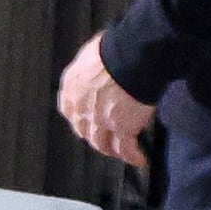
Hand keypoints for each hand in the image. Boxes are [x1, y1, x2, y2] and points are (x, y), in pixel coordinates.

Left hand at [57, 33, 157, 161]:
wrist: (129, 57)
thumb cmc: (113, 49)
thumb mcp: (91, 56)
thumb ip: (91, 68)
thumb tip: (99, 66)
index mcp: (71, 90)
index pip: (71, 112)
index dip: (81, 120)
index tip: (89, 122)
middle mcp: (80, 109)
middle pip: (85, 130)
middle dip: (95, 136)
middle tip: (105, 140)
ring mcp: (100, 121)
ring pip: (103, 143)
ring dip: (112, 150)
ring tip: (120, 152)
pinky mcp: (121, 128)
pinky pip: (126, 148)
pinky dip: (133, 156)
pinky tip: (139, 160)